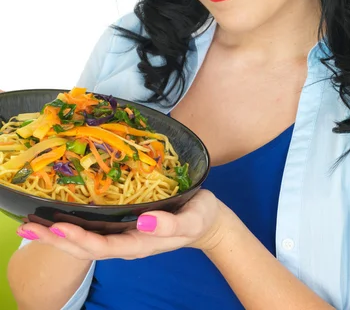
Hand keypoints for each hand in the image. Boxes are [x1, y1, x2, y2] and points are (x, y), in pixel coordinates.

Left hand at [16, 189, 225, 259]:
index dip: (79, 238)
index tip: (57, 227)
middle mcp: (126, 242)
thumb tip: (144, 220)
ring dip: (56, 234)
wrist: (206, 222)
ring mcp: (123, 235)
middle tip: (27, 227)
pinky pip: (92, 228)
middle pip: (85, 246)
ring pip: (85, 238)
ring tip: (30, 226)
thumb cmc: (200, 218)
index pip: (103, 246)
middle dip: (56, 239)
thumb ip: (170, 224)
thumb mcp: (192, 220)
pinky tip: (57, 217)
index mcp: (139, 243)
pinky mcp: (123, 224)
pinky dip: (71, 224)